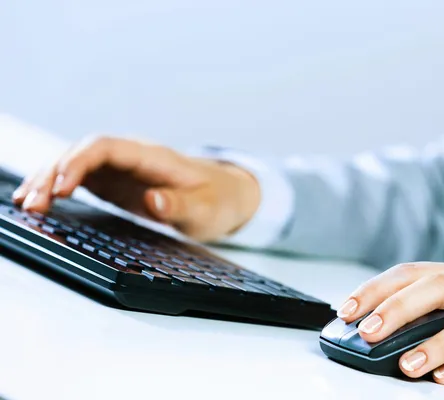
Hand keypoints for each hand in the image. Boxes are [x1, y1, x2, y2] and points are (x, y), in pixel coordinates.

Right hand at [12, 135, 260, 241]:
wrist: (225, 195)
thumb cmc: (217, 200)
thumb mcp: (206, 209)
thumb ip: (180, 206)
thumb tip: (153, 201)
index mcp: (152, 157)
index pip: (105, 147)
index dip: (79, 162)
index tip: (60, 188)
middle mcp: (132, 157)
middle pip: (82, 154)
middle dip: (53, 174)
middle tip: (32, 204)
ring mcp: (122, 169)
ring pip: (76, 165)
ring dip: (49, 181)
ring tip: (25, 204)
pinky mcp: (117, 183)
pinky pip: (80, 179)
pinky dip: (58, 189)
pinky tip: (39, 202)